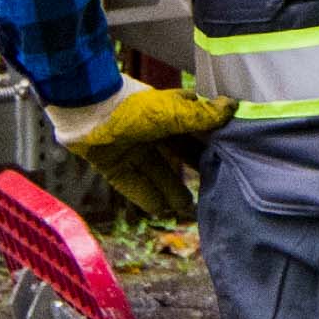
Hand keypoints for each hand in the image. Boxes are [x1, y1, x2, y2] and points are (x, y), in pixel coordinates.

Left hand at [54, 73, 226, 220]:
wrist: (85, 110)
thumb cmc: (133, 108)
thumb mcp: (172, 112)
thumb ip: (202, 115)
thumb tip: (233, 106)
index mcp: (168, 113)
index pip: (195, 132)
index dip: (209, 148)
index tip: (227, 164)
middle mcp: (152, 131)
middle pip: (177, 156)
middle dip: (193, 174)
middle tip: (212, 194)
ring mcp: (132, 149)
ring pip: (157, 174)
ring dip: (171, 191)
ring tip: (187, 211)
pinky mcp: (113, 165)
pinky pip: (133, 185)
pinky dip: (146, 197)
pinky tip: (160, 211)